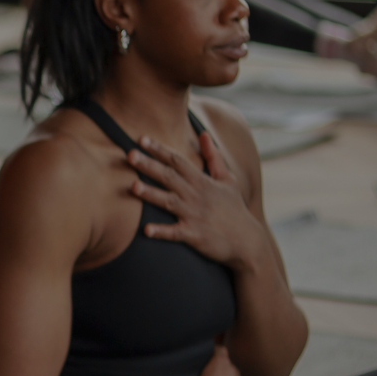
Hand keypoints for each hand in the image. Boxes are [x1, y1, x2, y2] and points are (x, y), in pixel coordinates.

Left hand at [127, 131, 263, 269]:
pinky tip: (146, 230)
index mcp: (202, 181)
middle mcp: (196, 196)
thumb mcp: (228, 179)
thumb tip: (203, 134)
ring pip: (169, 202)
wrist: (247, 241)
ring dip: (151, 194)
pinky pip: (175, 233)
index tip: (141, 139)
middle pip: (169, 177)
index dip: (159, 150)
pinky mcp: (194, 235)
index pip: (178, 161)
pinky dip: (161, 231)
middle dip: (149, 166)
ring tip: (133, 187)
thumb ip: (213, 157)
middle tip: (129, 155)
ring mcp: (194, 215)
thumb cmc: (234, 209)